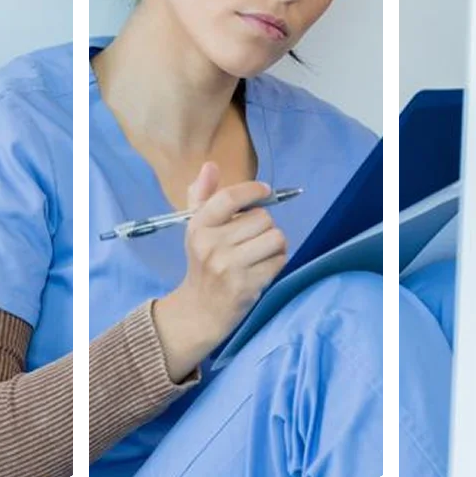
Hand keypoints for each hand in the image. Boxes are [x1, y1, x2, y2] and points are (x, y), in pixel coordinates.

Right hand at [150, 162, 288, 381]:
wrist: (200, 310)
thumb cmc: (203, 263)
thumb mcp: (196, 229)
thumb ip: (202, 196)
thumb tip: (210, 165)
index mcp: (198, 226)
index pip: (230, 197)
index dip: (253, 190)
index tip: (264, 191)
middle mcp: (211, 244)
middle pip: (262, 218)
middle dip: (264, 226)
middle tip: (253, 238)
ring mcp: (229, 266)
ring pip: (275, 237)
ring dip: (275, 244)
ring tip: (261, 252)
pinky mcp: (247, 285)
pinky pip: (279, 260)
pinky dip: (277, 262)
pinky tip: (263, 268)